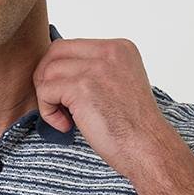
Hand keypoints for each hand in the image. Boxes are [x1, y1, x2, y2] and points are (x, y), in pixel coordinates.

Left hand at [32, 36, 172, 180]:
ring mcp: (95, 68)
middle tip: (54, 103)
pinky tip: (65, 126)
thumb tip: (63, 74)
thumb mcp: (121, 86)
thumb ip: (98, 73)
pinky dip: (48, 111)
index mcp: (120, 48)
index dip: (62, 71)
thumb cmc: (134, 128)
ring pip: (48, 71)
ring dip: (48, 97)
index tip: (69, 97)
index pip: (74, 46)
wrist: (147, 148)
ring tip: (65, 119)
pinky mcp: (82, 87)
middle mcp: (109, 52)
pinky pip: (46, 91)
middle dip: (46, 77)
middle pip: (56, 51)